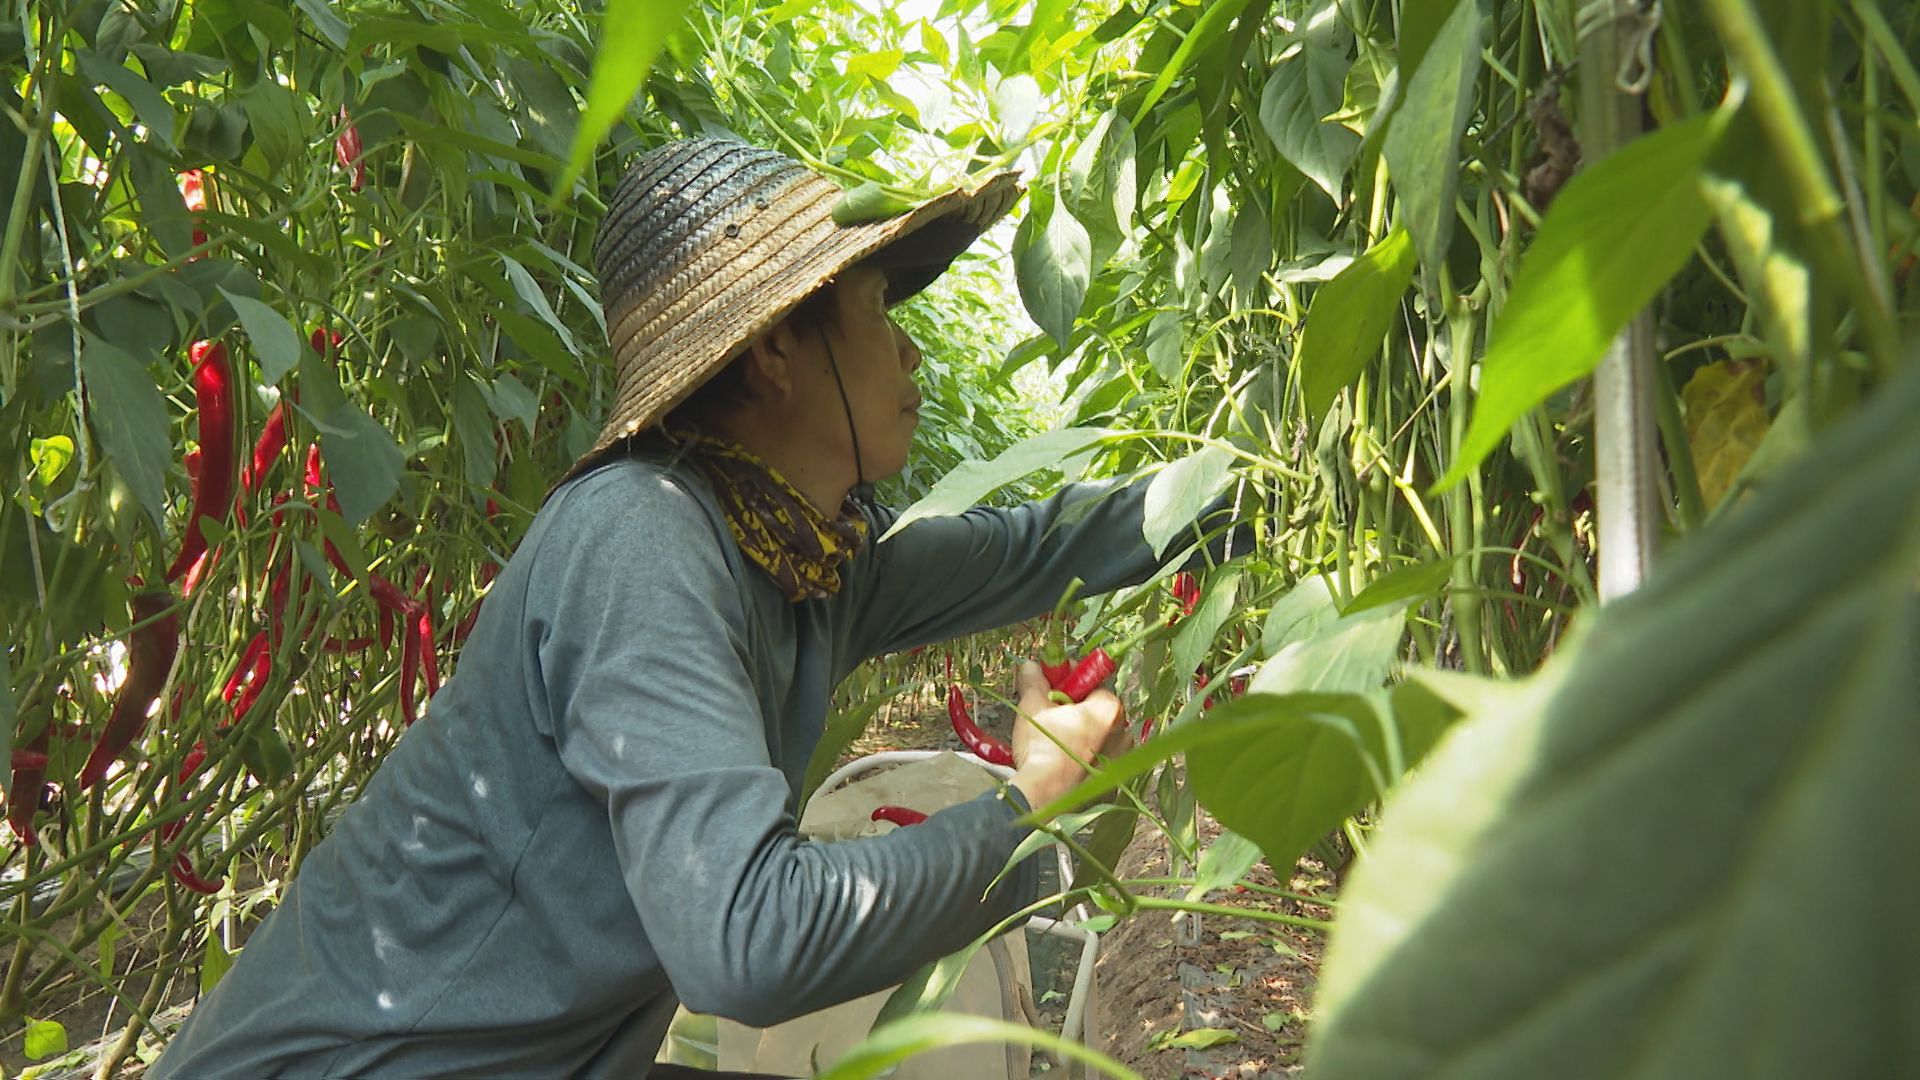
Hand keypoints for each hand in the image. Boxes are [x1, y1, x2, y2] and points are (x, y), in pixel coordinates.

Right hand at [1008, 662, 1128, 811]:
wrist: (1044, 796)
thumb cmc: (1042, 747)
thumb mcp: (1033, 705)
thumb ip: (1034, 681)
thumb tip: (1031, 666)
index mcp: (1109, 709)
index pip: (1091, 682)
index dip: (1068, 678)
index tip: (1051, 680)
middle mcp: (1124, 733)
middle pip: (1096, 709)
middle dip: (1073, 706)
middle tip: (1048, 710)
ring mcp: (1120, 761)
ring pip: (1098, 737)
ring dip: (1079, 733)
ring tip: (1053, 738)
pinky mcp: (1112, 783)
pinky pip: (1098, 761)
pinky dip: (1083, 757)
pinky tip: (1061, 760)